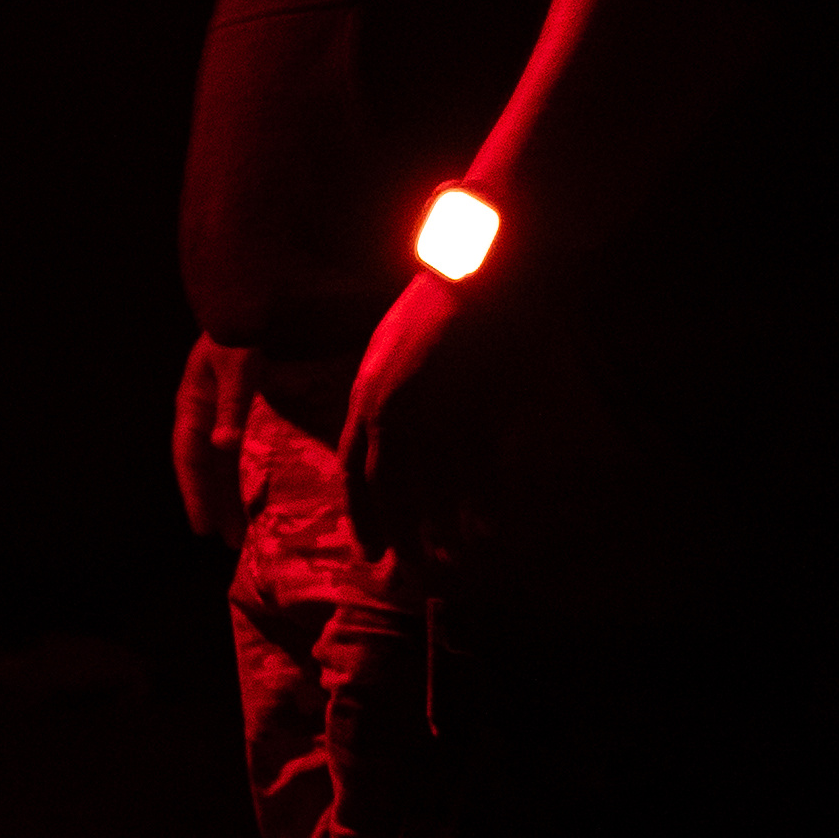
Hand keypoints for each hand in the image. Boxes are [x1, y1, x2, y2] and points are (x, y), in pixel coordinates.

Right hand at [170, 336, 256, 545]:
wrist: (260, 305)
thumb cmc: (245, 332)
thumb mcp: (238, 366)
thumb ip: (233, 405)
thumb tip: (223, 446)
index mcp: (193, 405)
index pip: (189, 458)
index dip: (195, 493)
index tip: (202, 527)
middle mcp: (204, 415)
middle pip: (205, 469)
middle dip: (214, 504)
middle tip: (226, 541)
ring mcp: (222, 415)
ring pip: (222, 465)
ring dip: (230, 495)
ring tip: (240, 531)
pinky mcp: (244, 413)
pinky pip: (239, 453)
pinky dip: (244, 476)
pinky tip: (255, 495)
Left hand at [336, 269, 620, 578]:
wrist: (482, 265)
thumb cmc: (441, 298)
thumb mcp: (392, 344)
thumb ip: (383, 390)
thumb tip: (380, 424)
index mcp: (367, 392)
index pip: (352, 465)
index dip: (359, 510)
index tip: (368, 545)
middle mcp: (392, 407)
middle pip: (386, 486)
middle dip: (393, 533)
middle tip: (402, 572)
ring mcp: (435, 408)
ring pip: (431, 485)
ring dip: (437, 530)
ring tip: (446, 565)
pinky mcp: (477, 403)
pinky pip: (476, 467)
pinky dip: (480, 504)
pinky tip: (486, 534)